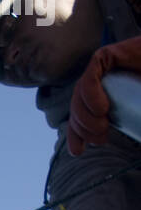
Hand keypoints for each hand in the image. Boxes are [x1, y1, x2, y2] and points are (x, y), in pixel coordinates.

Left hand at [67, 36, 140, 156]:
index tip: (78, 152)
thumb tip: (139, 150)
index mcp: (99, 99)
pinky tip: (101, 109)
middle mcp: (96, 84)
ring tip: (103, 126)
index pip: (78, 118)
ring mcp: (99, 70)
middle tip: (102, 138)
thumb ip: (135, 126)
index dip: (75, 136)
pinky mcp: (104, 57)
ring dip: (85, 117)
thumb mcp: (138, 114)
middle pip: (76, 109)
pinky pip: (90, 78)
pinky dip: (91, 95)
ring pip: (79, 96)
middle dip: (83, 129)